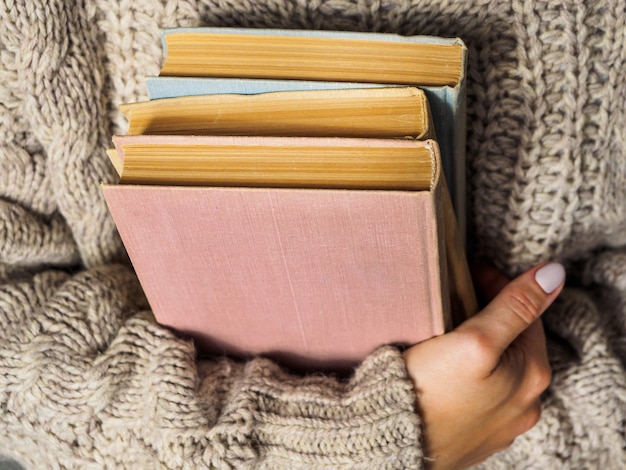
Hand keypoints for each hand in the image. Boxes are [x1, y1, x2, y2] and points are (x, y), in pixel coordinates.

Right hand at [403, 262, 564, 469]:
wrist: (393, 444)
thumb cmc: (430, 392)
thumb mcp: (475, 341)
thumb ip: (514, 307)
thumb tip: (554, 273)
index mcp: (532, 376)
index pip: (525, 312)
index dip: (499, 283)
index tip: (470, 267)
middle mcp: (525, 404)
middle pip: (514, 341)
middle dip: (491, 313)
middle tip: (459, 293)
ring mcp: (500, 423)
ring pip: (498, 368)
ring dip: (482, 345)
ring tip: (451, 328)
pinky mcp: (475, 434)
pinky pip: (480, 392)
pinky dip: (470, 373)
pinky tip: (448, 369)